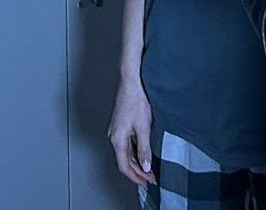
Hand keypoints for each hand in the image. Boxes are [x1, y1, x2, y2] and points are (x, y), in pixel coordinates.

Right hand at [109, 72, 155, 186]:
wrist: (131, 81)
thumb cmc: (136, 100)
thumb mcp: (143, 128)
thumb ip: (144, 149)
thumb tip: (145, 166)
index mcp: (117, 139)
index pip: (124, 166)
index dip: (135, 177)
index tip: (146, 183)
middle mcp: (114, 136)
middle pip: (124, 161)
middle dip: (138, 172)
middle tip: (151, 179)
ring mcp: (117, 130)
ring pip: (126, 153)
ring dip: (137, 163)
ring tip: (150, 170)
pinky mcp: (121, 125)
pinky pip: (127, 144)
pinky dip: (135, 153)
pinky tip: (144, 154)